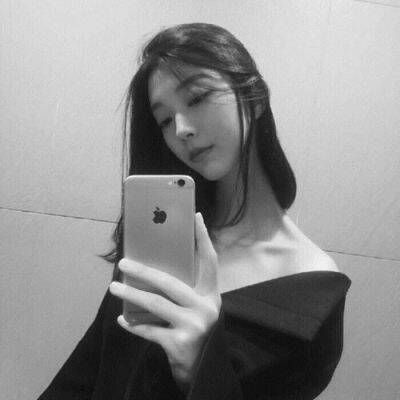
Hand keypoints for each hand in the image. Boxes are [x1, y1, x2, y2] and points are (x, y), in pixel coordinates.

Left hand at [109, 212, 221, 385]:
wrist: (204, 368)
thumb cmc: (197, 328)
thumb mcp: (198, 306)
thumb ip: (185, 289)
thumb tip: (153, 267)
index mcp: (212, 293)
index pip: (209, 260)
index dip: (202, 238)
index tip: (194, 216)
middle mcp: (206, 307)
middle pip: (171, 282)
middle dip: (144, 271)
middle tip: (123, 263)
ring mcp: (194, 326)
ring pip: (156, 304)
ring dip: (131, 295)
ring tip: (114, 288)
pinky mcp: (180, 344)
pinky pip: (149, 331)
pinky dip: (134, 325)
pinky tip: (122, 320)